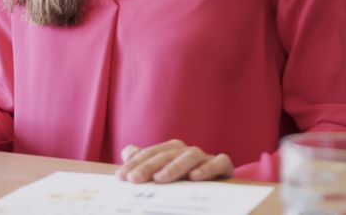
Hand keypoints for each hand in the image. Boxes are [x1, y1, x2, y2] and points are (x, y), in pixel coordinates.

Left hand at [116, 139, 233, 182]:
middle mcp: (188, 152)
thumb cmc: (187, 183)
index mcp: (173, 151)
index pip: (151, 153)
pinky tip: (194, 177)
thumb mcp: (164, 175)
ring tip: (160, 178)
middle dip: (149, 165)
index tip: (121, 176)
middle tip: (134, 178)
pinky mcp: (224, 166)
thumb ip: (147, 164)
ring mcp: (207, 158)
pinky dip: (208, 168)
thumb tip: (127, 151)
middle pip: (168, 153)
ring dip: (174, 166)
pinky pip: (219, 162)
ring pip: (191, 155)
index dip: (136, 163)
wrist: (219, 194)